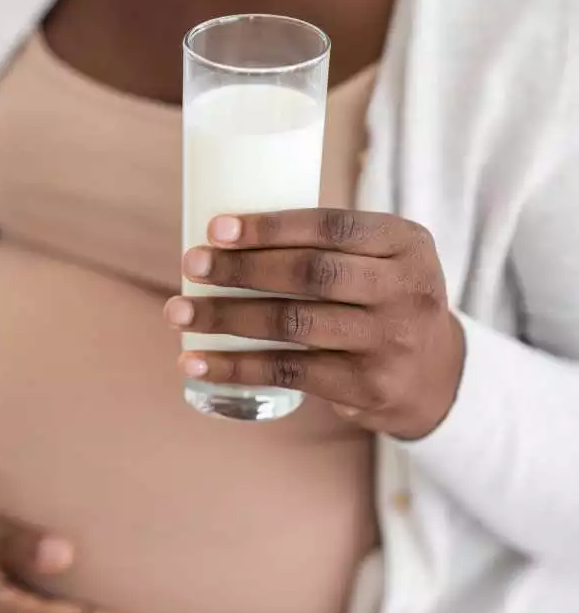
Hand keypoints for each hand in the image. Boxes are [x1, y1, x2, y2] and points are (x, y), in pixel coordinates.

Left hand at [165, 209, 464, 439]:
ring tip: (177, 312)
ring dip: (225, 318)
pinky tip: (195, 363)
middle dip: (241, 269)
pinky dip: (235, 367)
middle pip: (309, 274)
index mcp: (405, 243)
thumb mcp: (378, 259)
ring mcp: (389, 342)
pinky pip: (288, 373)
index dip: (269, 227)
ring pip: (292, 325)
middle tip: (190, 265)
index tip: (214, 228)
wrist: (436, 376)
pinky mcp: (367, 386)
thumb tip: (219, 236)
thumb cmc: (380, 300)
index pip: (331, 227)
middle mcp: (406, 290)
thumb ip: (325, 243)